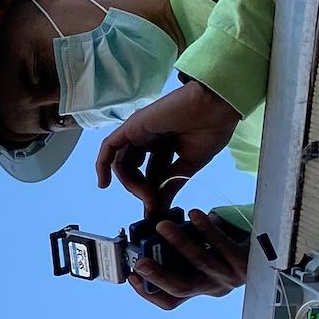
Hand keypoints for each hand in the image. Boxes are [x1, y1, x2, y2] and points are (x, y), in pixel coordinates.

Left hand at [95, 78, 241, 211]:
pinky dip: (102, 164)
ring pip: (122, 162)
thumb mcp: (189, 164)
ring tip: (146, 196)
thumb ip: (171, 184)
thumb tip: (159, 206)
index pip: (150, 173)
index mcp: (164, 145)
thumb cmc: (211, 129)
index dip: (152, 193)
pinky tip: (104, 183)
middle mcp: (148, 138)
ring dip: (131, 184)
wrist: (216, 107)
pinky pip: (109, 147)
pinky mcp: (131, 126)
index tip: (156, 210)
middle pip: (133, 169)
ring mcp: (138, 131)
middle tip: (153, 203)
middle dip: (141, 189)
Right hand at [127, 208, 250, 310]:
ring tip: (162, 225)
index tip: (132, 275)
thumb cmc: (224, 245)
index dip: (149, 292)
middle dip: (158, 275)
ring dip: (178, 243)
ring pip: (200, 262)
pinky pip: (222, 243)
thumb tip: (150, 233)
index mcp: (199, 289)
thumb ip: (177, 250)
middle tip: (140, 261)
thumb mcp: (199, 252)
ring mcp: (231, 276)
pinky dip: (206, 229)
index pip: (170, 301)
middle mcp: (214, 288)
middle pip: (182, 287)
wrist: (264, 241)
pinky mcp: (246, 260)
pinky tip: (194, 214)